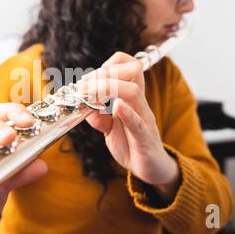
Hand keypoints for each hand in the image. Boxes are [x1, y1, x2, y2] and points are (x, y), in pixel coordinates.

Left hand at [79, 52, 179, 201]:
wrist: (150, 169)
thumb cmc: (130, 144)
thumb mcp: (109, 129)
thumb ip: (98, 116)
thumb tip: (84, 106)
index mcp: (132, 98)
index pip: (129, 66)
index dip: (110, 64)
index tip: (90, 77)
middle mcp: (140, 104)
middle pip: (133, 71)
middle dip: (105, 72)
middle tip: (85, 85)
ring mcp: (144, 119)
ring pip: (133, 92)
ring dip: (109, 87)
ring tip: (92, 94)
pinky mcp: (144, 138)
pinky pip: (138, 122)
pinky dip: (126, 112)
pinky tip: (116, 107)